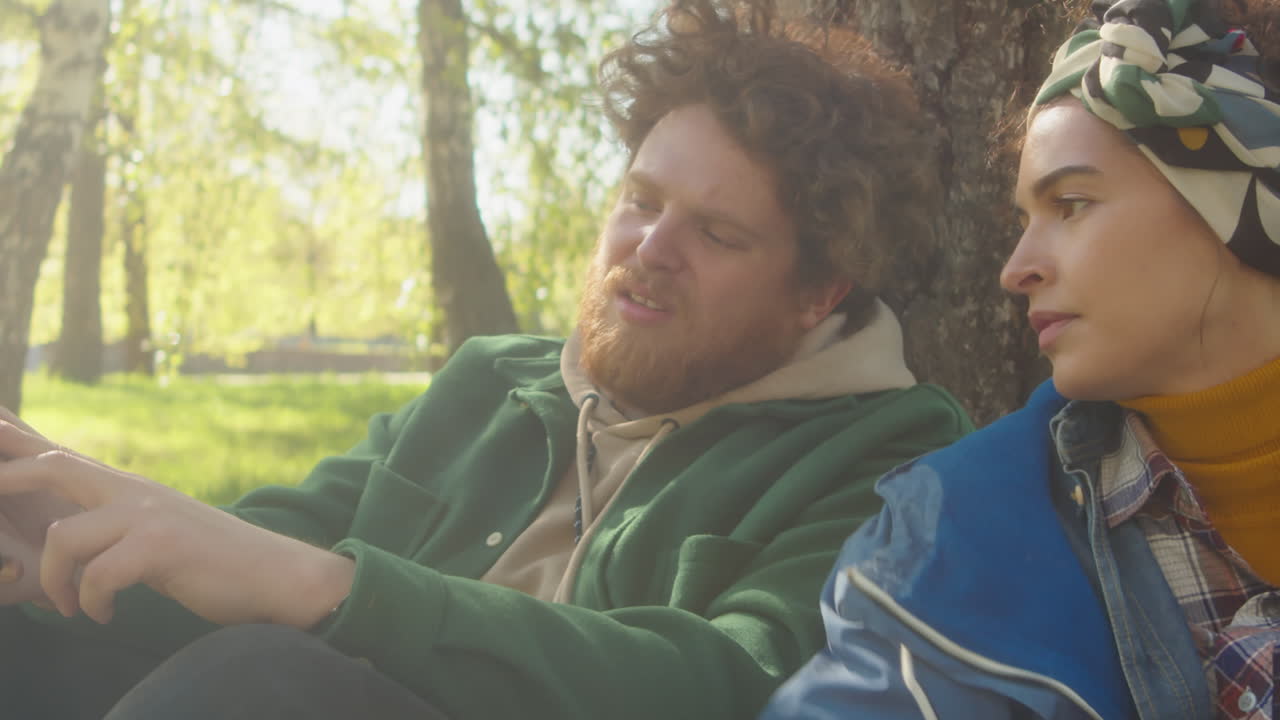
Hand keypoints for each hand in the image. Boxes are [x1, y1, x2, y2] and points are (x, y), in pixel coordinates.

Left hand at [0, 408, 353, 627]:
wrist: (278, 575)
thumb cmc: (217, 564)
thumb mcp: (161, 535)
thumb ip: (121, 527)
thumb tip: (78, 537)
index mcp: (133, 490)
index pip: (64, 457)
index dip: (18, 446)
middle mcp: (138, 493)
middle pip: (55, 466)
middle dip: (7, 478)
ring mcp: (150, 517)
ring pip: (64, 538)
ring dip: (56, 582)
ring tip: (70, 605)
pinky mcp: (161, 548)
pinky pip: (97, 577)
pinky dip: (90, 604)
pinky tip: (104, 615)